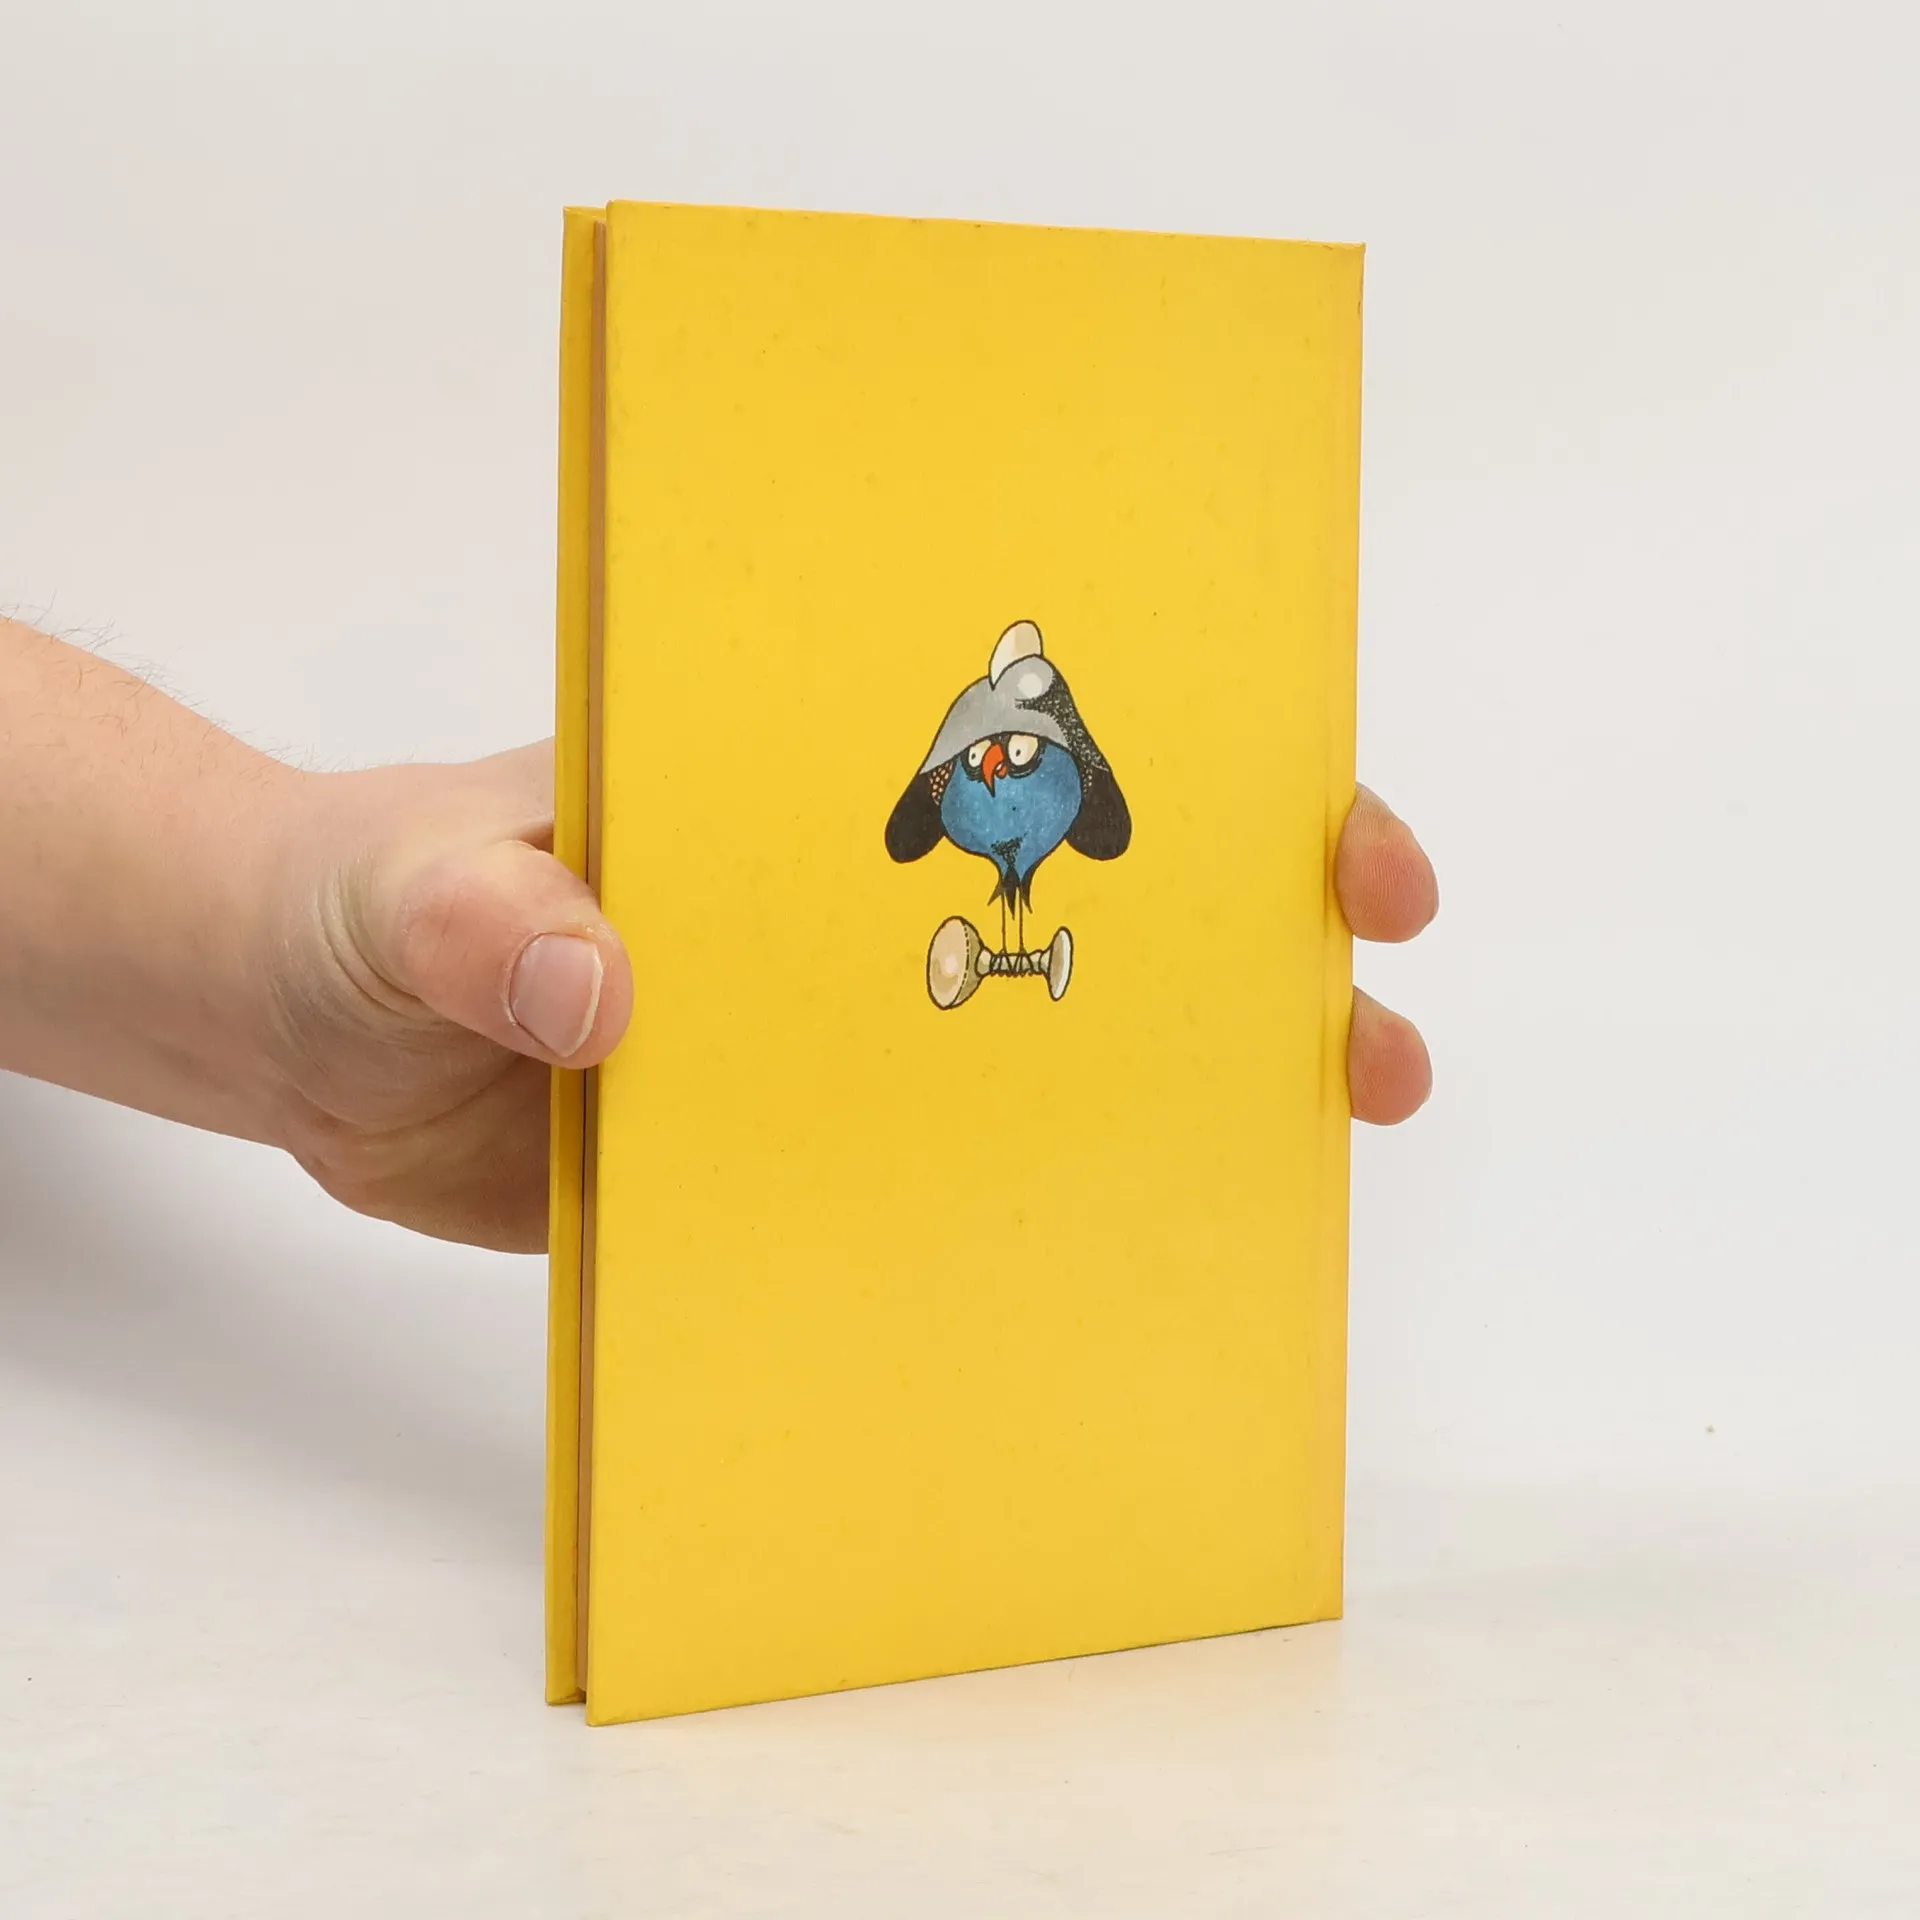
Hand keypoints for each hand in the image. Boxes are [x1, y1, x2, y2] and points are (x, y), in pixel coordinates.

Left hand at [262, 755, 1432, 1251]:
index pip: (1036, 751)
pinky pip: (924, 1192)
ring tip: (1297, 1165)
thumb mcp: (407, 883)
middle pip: (1089, 907)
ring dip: (1173, 1107)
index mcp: (803, 794)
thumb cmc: (358, 896)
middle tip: (1368, 1023)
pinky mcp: (781, 1163)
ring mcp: (829, 1042)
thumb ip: (482, 913)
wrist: (304, 1030)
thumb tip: (606, 986)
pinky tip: (1094, 1286)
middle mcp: (849, 909)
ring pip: (1036, 1059)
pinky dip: (1014, 1230)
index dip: (1204, 782)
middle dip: (1256, 953)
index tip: (1327, 836)